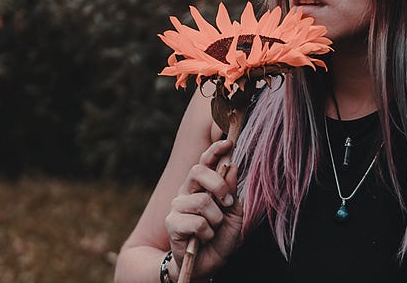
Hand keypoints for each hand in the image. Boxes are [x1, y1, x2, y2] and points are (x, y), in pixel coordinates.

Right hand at [165, 139, 243, 277]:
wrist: (208, 265)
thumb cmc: (220, 238)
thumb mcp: (234, 214)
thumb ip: (232, 191)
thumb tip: (232, 166)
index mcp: (201, 187)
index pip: (205, 162)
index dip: (214, 150)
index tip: (228, 142)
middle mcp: (187, 192)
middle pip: (198, 171)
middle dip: (218, 185)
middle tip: (227, 202)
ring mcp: (177, 207)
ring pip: (202, 201)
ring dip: (216, 219)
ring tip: (214, 230)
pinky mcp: (172, 224)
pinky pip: (197, 223)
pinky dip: (208, 234)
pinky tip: (204, 239)